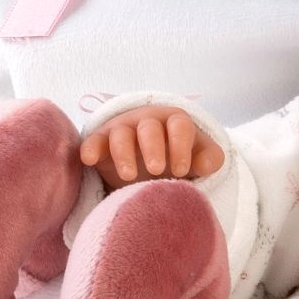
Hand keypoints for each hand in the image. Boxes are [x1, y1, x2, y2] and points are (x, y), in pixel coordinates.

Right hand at [80, 107, 224, 189]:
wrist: (149, 158)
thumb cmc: (178, 156)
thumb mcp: (199, 156)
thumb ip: (210, 158)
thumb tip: (204, 165)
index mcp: (174, 122)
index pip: (179, 126)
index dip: (180, 146)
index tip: (181, 170)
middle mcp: (147, 122)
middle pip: (149, 128)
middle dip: (153, 147)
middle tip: (157, 169)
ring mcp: (123, 130)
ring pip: (121, 134)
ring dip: (123, 153)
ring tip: (129, 176)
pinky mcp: (102, 142)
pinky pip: (94, 141)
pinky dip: (90, 148)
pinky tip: (89, 159)